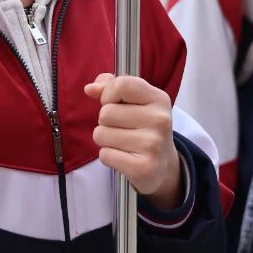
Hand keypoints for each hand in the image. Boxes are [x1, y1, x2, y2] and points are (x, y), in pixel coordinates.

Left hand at [84, 72, 183, 210]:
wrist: (163, 165)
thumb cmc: (142, 126)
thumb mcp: (134, 101)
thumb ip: (110, 86)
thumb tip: (89, 89)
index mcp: (159, 99)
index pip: (121, 85)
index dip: (107, 93)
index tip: (112, 102)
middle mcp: (160, 120)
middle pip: (106, 113)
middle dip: (105, 121)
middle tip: (122, 128)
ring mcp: (153, 145)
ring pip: (101, 134)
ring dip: (105, 139)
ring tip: (123, 143)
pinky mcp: (143, 168)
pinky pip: (104, 155)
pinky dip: (108, 156)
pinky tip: (124, 157)